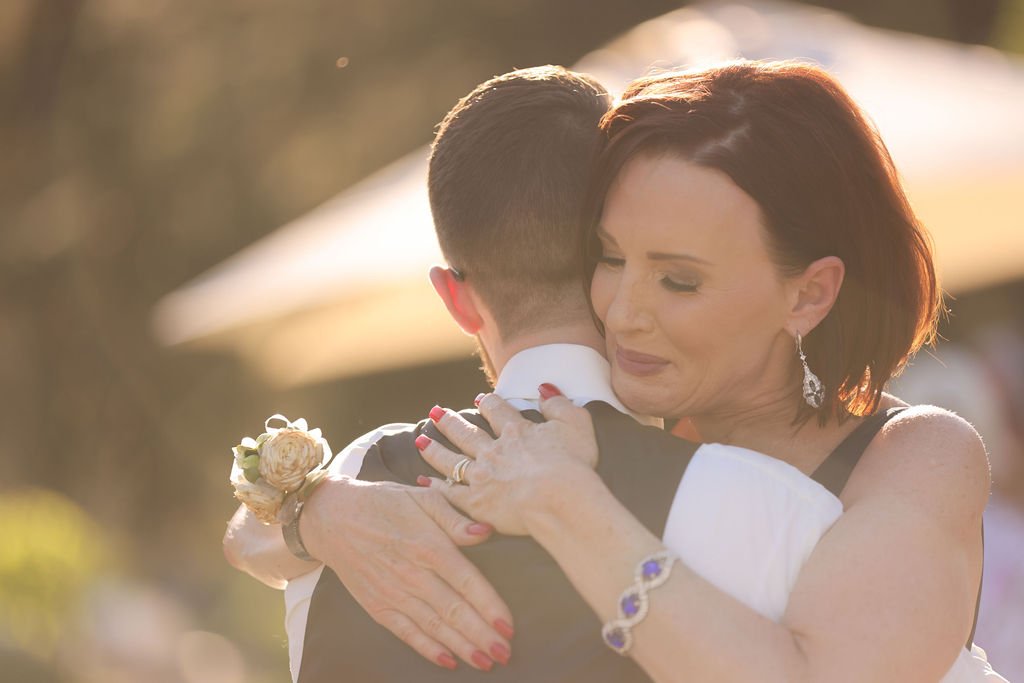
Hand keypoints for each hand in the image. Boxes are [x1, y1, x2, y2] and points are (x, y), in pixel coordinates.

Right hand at [301, 475, 513, 670]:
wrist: (332, 518)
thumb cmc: (384, 503)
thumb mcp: (422, 498)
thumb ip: (455, 518)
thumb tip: (486, 531)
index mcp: (428, 546)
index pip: (467, 581)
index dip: (490, 606)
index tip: (508, 627)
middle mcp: (412, 574)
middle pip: (454, 610)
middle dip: (482, 636)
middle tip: (506, 654)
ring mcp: (393, 593)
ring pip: (434, 627)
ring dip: (462, 647)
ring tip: (486, 662)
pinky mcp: (378, 606)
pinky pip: (407, 633)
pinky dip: (428, 649)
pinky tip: (449, 661)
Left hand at [416, 386, 600, 534]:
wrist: (556, 499)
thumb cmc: (572, 464)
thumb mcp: (576, 424)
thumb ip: (558, 404)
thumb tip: (544, 388)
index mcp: (516, 432)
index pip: (497, 411)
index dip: (488, 403)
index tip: (480, 399)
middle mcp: (493, 451)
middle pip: (465, 432)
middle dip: (449, 421)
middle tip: (435, 413)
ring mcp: (481, 477)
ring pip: (451, 460)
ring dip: (434, 449)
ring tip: (421, 441)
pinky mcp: (475, 503)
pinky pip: (449, 493)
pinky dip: (436, 487)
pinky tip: (425, 482)